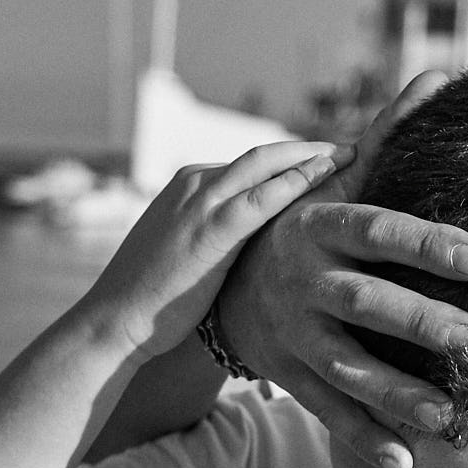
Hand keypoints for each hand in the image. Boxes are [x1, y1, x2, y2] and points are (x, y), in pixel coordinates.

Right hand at [83, 141, 351, 361]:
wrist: (115, 319)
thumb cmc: (153, 300)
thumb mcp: (189, 255)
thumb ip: (220, 240)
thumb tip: (255, 251)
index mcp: (189, 185)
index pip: (251, 165)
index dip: (291, 162)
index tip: (326, 164)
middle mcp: (195, 182)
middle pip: (264, 155)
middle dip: (309, 150)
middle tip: (351, 149)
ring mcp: (202, 201)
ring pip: (267, 164)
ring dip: (312, 156)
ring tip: (352, 155)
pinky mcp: (211, 228)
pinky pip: (264, 196)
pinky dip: (299, 180)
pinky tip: (330, 176)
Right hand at [213, 73, 467, 467]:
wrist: (218, 283)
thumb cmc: (306, 226)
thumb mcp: (333, 180)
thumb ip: (388, 134)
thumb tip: (441, 75)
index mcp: (321, 227)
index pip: (378, 231)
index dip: (426, 243)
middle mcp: (304, 280)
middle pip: (365, 302)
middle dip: (419, 324)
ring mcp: (293, 333)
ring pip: (347, 366)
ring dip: (396, 394)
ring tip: (447, 416)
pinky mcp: (289, 375)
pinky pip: (326, 412)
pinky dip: (362, 440)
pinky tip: (404, 466)